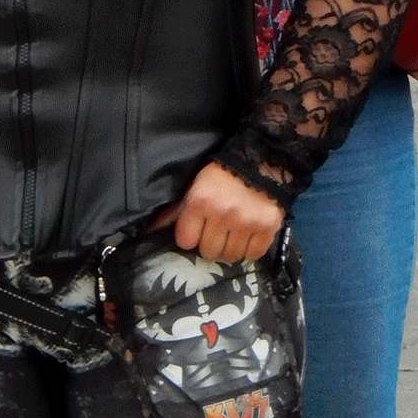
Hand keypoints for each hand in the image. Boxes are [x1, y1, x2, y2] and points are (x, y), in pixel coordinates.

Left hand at [149, 163, 284, 263]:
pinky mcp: (268, 228)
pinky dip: (250, 248)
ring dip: (231, 247)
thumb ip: (175, 211)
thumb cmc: (222, 175)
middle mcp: (223, 214)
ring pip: (231, 256)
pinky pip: (253, 255)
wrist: (260, 160)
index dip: (191, 236)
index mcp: (200, 201)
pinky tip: (249, 234)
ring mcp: (247, 222)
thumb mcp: (195, 187)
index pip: (186, 241)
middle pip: (209, 252)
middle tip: (218, 229)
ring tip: (234, 231)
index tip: (198, 228)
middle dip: (212, 243)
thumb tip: (148, 232)